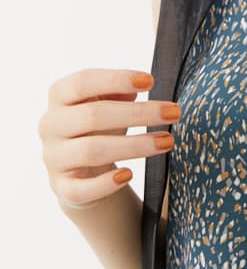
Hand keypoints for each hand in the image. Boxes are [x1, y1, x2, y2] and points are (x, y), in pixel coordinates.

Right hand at [37, 68, 179, 210]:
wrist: (82, 167)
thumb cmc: (99, 125)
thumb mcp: (107, 101)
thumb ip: (119, 90)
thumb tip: (138, 86)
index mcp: (60, 96)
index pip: (82, 82)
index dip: (115, 79)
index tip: (150, 81)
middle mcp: (51, 125)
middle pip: (92, 116)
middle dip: (138, 114)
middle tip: (174, 113)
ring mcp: (53, 157)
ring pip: (91, 151)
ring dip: (135, 146)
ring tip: (167, 142)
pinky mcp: (62, 187)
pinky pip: (80, 189)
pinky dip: (105, 184)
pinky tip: (129, 174)